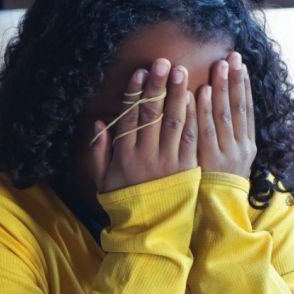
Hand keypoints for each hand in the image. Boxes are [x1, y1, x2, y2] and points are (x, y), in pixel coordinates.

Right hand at [89, 59, 197, 192]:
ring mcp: (167, 162)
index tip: (140, 72)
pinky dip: (192, 116)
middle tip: (163, 62)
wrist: (149, 231)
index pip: (129, 118)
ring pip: (172, 122)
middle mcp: (144, 156)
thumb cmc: (124, 203)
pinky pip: (189, 138)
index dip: (134, 94)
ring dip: (177, 94)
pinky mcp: (187, 168)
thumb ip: (98, 151)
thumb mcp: (102, 180)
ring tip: (181, 71)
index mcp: (123, 156)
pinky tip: (195, 97)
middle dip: (157, 86)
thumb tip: (99, 122)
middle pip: (151, 115)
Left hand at [196, 52, 256, 177]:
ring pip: (223, 116)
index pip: (246, 108)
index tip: (240, 63)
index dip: (244, 85)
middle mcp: (240, 147)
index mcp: (248, 144)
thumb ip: (231, 133)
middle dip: (234, 80)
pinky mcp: (208, 161)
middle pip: (237, 108)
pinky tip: (198, 92)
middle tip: (231, 56)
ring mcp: (224, 154)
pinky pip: (204, 132)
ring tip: (218, 67)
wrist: (217, 213)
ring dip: (220, 89)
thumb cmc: (221, 182)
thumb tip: (224, 102)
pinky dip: (202, 110)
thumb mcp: (233, 157)